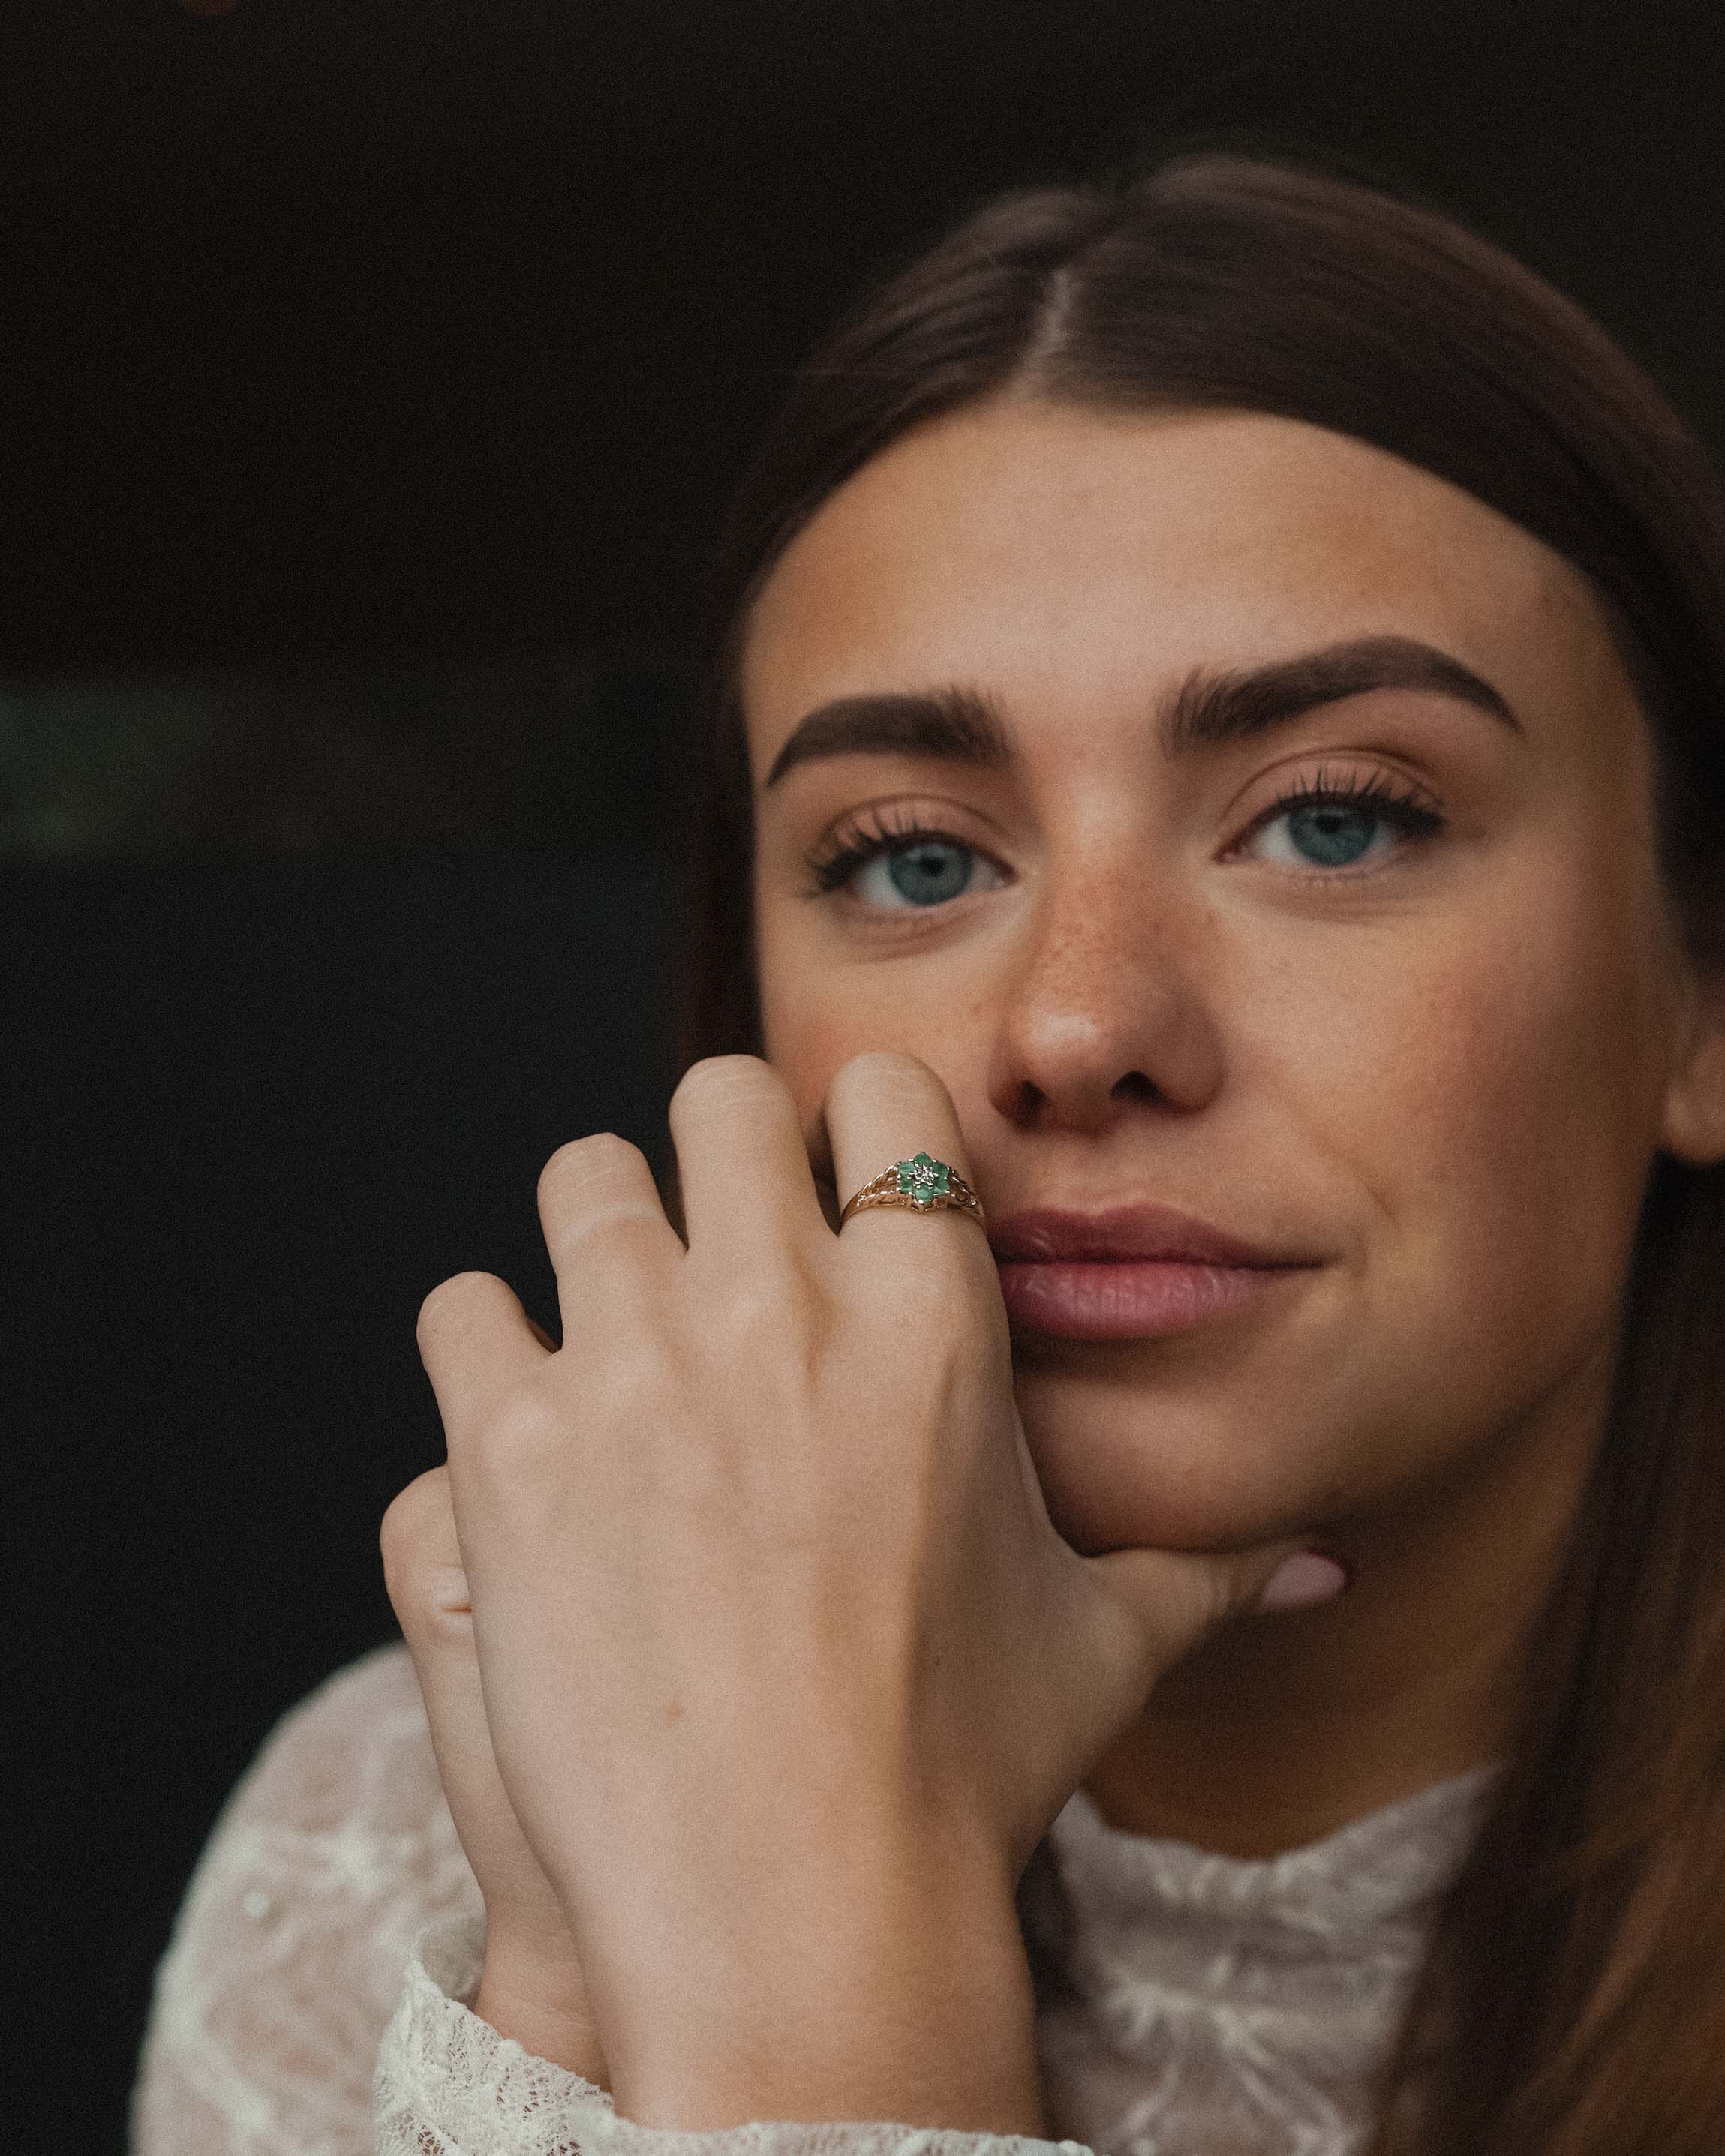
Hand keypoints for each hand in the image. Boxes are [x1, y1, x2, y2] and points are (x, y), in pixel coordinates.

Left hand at [415, 1050, 1330, 2128]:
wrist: (795, 1911)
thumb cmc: (959, 1776)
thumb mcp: (1104, 1650)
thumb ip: (1208, 1569)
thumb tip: (1323, 1557)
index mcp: (934, 1316)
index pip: (885, 1093)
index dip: (856, 1127)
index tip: (837, 1189)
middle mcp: (785, 1304)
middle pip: (719, 1099)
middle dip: (716, 1155)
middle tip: (716, 1248)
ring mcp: (638, 1363)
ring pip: (584, 1176)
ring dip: (600, 1233)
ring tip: (617, 1326)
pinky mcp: (514, 1445)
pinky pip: (463, 1307)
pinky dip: (489, 1348)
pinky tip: (527, 1422)